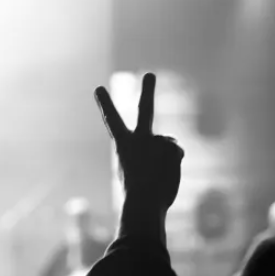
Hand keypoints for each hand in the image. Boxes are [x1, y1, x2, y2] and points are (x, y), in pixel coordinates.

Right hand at [95, 72, 182, 215]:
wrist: (144, 200)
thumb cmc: (136, 195)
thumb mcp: (134, 173)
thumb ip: (147, 155)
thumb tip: (172, 147)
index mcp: (122, 144)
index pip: (112, 120)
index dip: (105, 104)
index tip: (99, 88)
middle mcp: (140, 137)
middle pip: (145, 109)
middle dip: (147, 91)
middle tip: (150, 75)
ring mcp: (157, 140)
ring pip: (166, 146)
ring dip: (164, 159)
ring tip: (156, 175)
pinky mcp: (173, 147)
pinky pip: (176, 154)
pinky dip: (173, 165)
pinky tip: (165, 174)